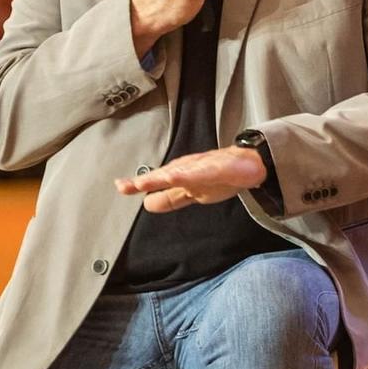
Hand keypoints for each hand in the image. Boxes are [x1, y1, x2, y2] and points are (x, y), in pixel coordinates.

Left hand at [115, 146, 265, 213]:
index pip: (154, 184)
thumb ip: (169, 198)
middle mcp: (184, 170)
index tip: (120, 186)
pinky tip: (175, 177)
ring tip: (142, 182)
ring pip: (175, 173)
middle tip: (123, 185)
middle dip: (143, 181)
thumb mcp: (191, 193)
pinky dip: (186, 174)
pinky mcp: (215, 167)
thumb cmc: (220, 176)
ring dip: (159, 178)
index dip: (137, 186)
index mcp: (177, 177)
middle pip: (160, 177)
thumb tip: (147, 203)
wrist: (247, 165)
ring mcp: (199, 168)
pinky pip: (199, 172)